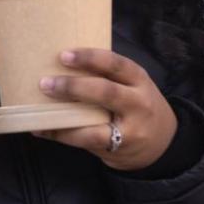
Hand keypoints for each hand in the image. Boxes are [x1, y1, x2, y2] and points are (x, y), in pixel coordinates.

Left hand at [36, 48, 178, 171]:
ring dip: (64, 117)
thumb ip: (109, 77)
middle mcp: (138, 103)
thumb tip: (63, 64)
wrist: (162, 142)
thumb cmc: (138, 106)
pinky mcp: (119, 148)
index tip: (64, 55)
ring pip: (96, 123)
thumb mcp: (134, 86)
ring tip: (41, 110)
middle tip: (46, 83)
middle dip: (74, 86)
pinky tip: (44, 129)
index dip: (90, 58)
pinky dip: (63, 135)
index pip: (117, 64)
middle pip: (106, 92)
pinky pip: (87, 141)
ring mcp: (130, 129)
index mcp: (139, 79)